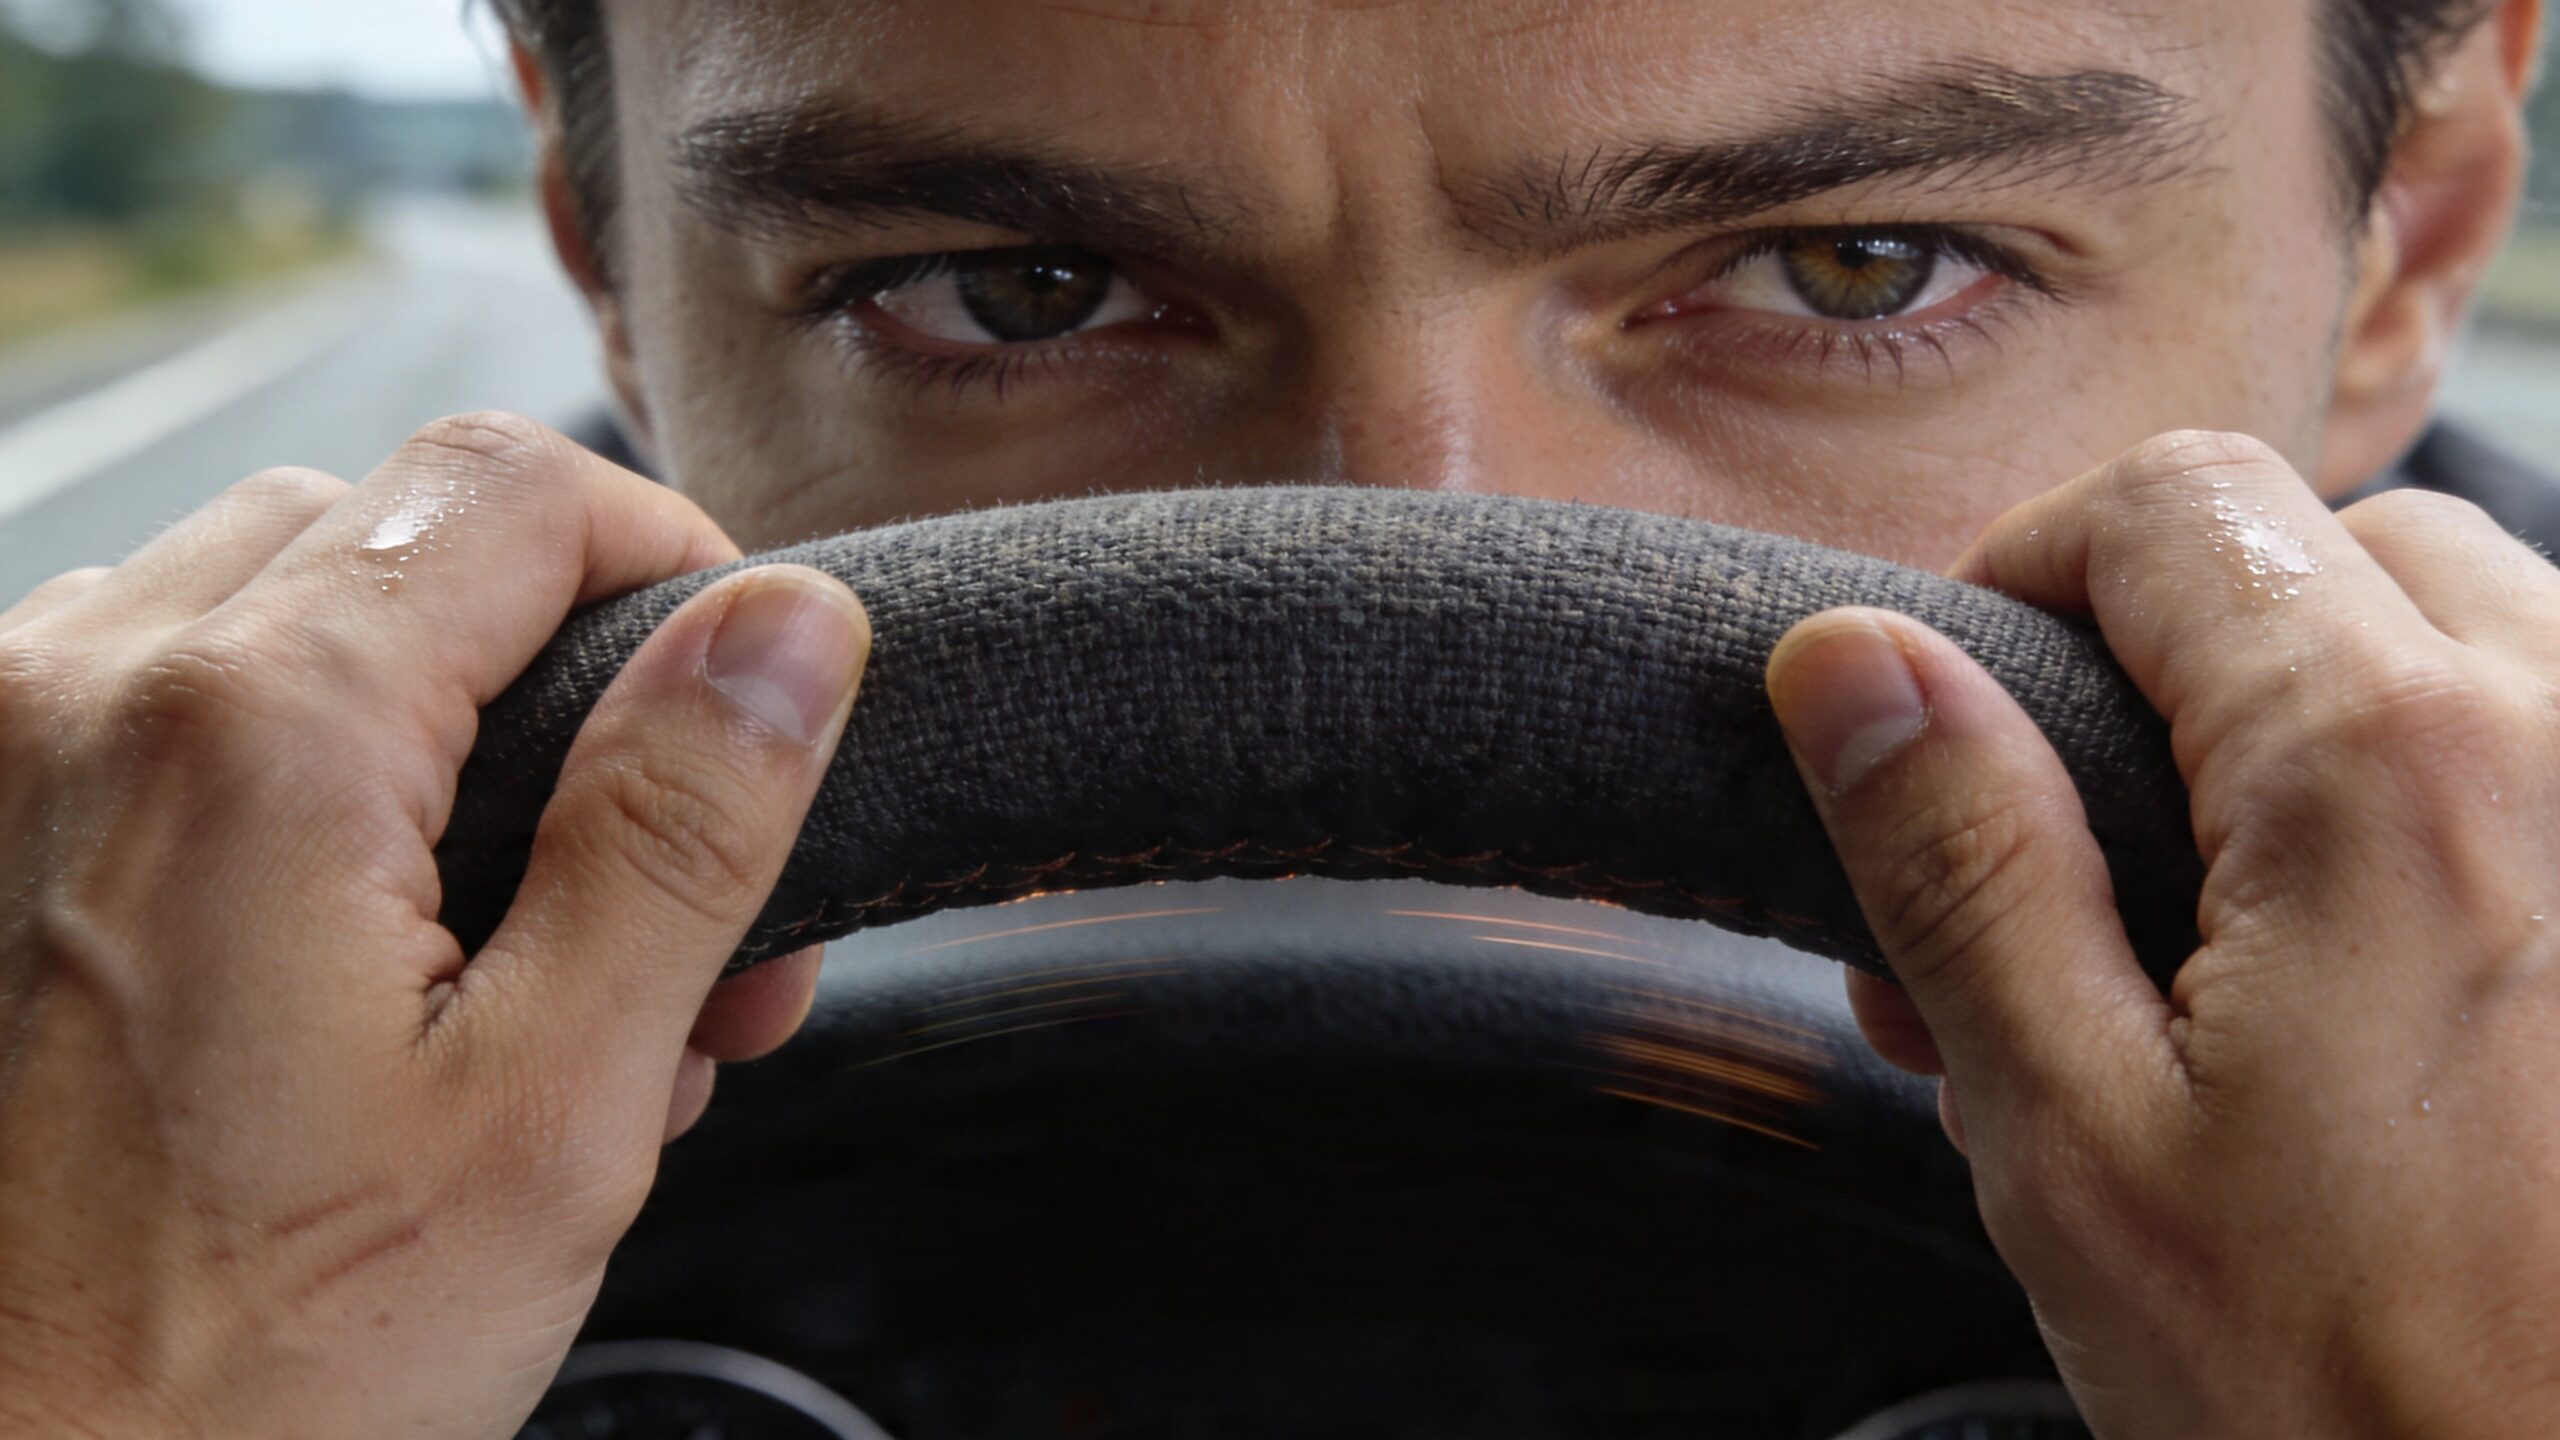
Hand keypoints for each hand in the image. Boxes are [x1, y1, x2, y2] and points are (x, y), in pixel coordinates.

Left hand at [0, 414, 868, 1438]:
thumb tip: (791, 629)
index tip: (739, 709)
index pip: (518, 485)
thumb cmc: (241, 1371)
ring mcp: (0, 751)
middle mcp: (89, 693)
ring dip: (432, 717)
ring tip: (511, 945)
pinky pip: (166, 691)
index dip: (677, 566)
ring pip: (284, 597)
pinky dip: (295, 763)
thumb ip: (678, 833)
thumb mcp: (548, 1114)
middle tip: (652, 888)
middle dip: (567, 668)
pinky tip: (362, 943)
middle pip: (406, 529)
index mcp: (256, 736)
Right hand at [1765, 431, 2559, 1436]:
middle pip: (2336, 546)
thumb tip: (1846, 659)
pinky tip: (2369, 977)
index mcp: (2391, 770)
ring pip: (2475, 635)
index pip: (2173, 506)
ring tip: (2223, 933)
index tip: (1966, 717)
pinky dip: (2447, 799)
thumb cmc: (2357, 1403)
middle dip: (2181, 652)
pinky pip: (2555, 757)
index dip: (2027, 576)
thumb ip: (1960, 862)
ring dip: (2324, 719)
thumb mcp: (2076, 1139)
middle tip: (2078, 853)